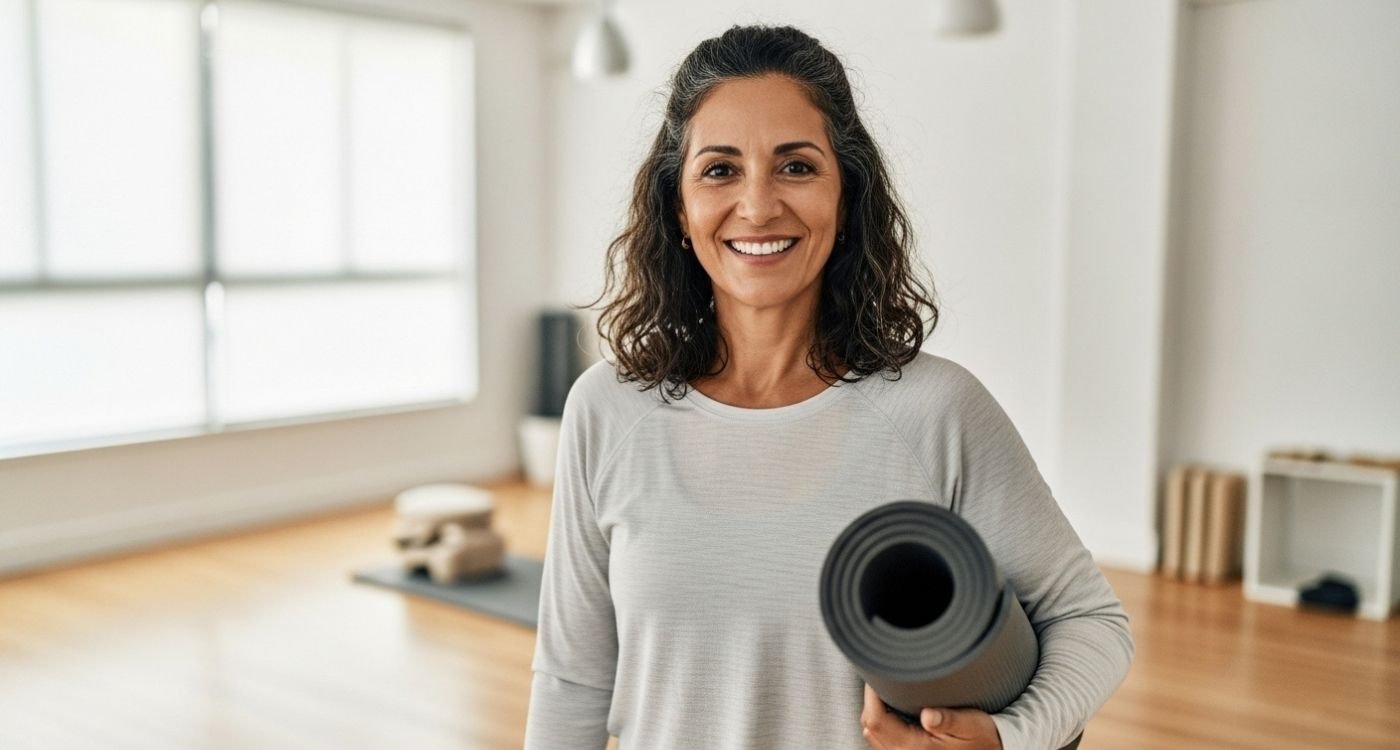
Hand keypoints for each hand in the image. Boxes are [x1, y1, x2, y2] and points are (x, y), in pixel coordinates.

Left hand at [861, 684, 1002, 749]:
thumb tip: (928, 715)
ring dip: (875, 711)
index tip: (876, 674)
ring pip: (874, 734)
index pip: (877, 721)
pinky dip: (882, 722)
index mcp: (916, 748)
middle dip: (871, 700)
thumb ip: (950, 719)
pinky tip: (893, 707)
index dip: (871, 695)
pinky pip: (883, 739)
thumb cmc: (983, 739)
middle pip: (870, 726)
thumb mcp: (972, 725)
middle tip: (879, 677)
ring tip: (885, 689)